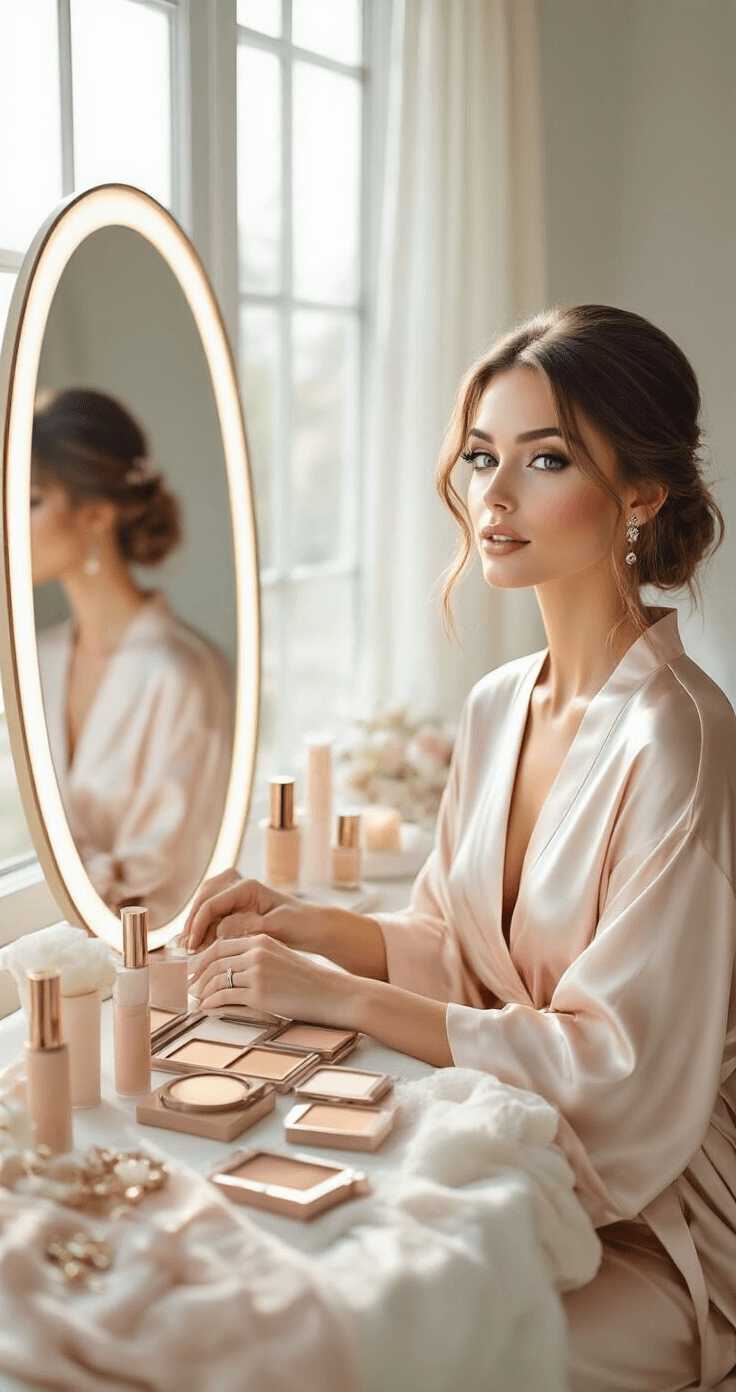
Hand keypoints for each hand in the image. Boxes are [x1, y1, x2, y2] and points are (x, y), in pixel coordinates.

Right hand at [181, 870, 316, 953]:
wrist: (310, 926)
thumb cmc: (298, 923)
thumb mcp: (275, 925)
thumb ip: (247, 925)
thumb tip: (219, 928)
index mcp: (247, 887)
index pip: (211, 903)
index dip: (197, 925)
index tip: (191, 946)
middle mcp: (237, 885)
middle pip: (202, 900)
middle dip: (191, 924)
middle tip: (185, 949)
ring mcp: (234, 894)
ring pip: (203, 905)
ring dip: (194, 926)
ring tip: (186, 949)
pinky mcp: (234, 906)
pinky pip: (212, 914)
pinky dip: (203, 929)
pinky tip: (196, 945)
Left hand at [187, 934, 349, 1023]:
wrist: (332, 994)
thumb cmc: (308, 981)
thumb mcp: (280, 959)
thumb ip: (256, 959)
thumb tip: (229, 971)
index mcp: (261, 939)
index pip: (220, 945)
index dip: (202, 959)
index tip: (193, 971)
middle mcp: (256, 952)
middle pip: (213, 960)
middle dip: (196, 975)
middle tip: (188, 986)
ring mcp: (257, 972)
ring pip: (216, 979)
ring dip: (202, 990)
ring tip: (196, 999)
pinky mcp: (259, 994)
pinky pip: (225, 997)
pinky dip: (211, 1003)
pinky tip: (206, 1008)